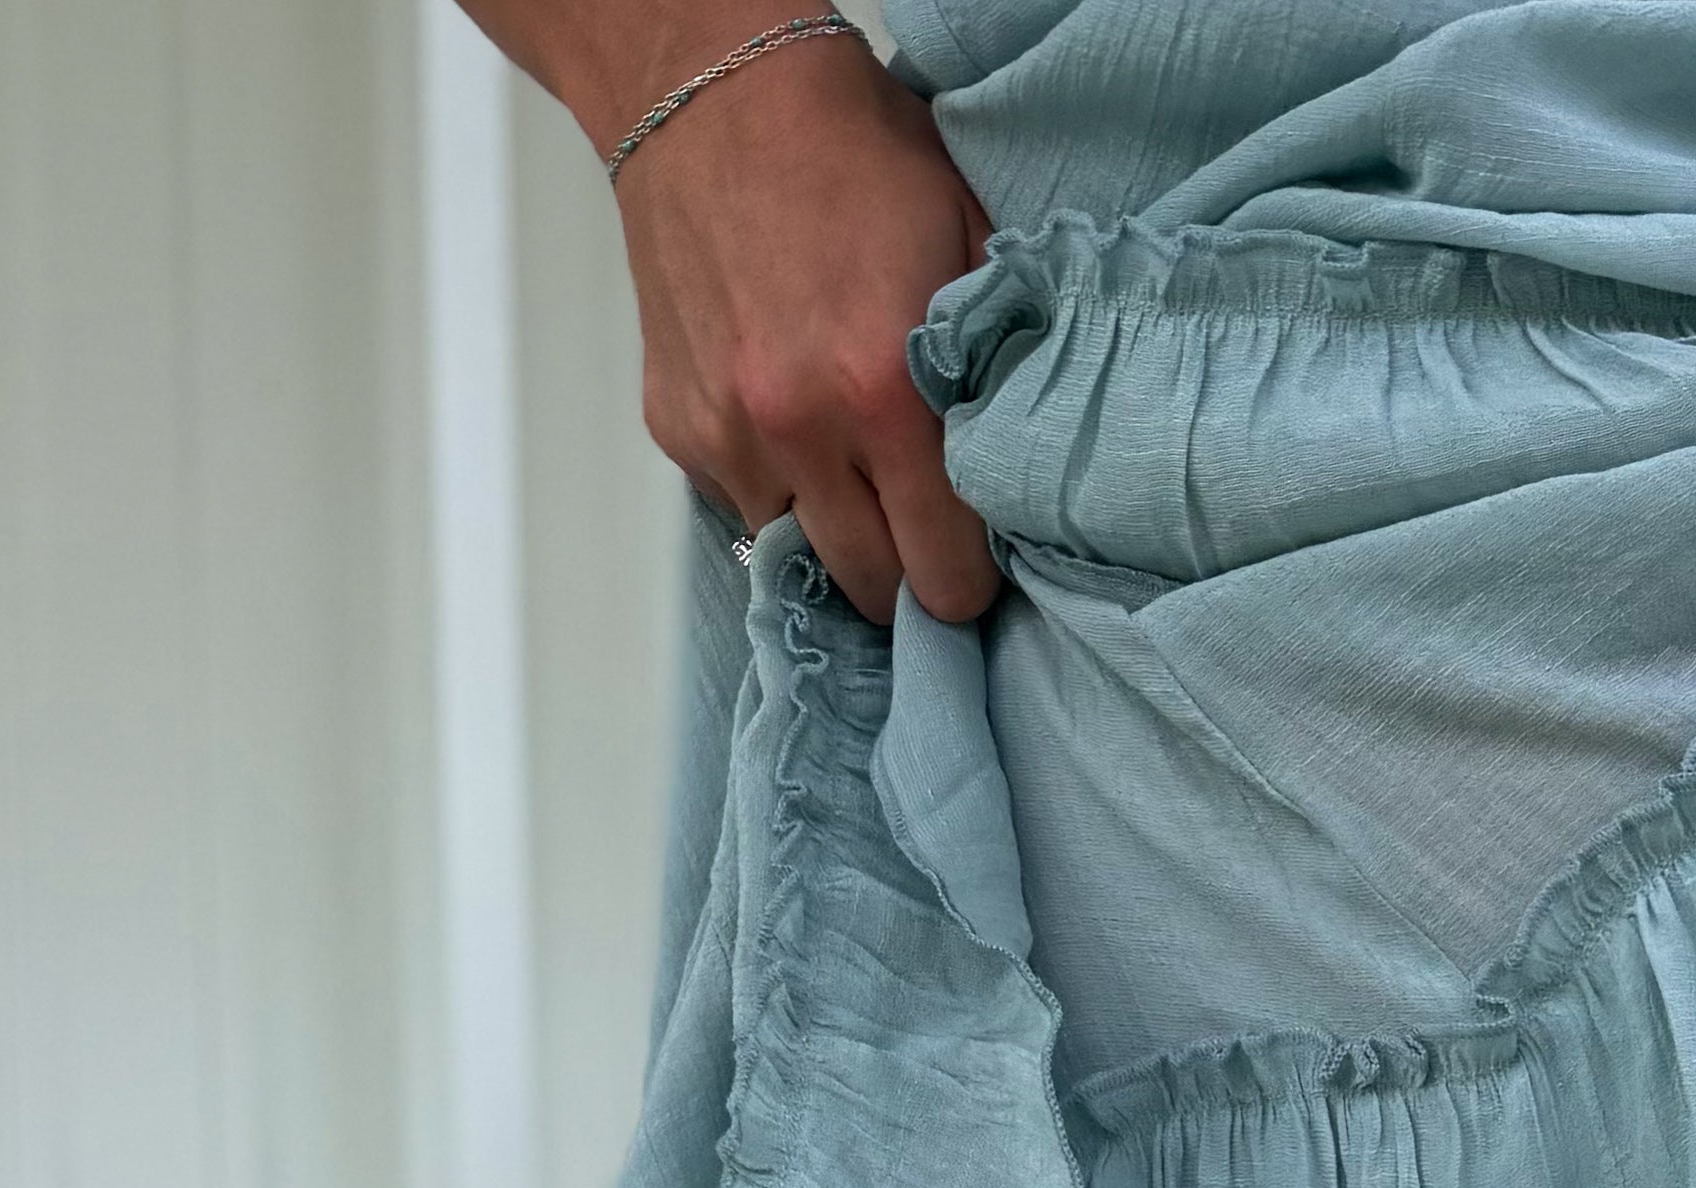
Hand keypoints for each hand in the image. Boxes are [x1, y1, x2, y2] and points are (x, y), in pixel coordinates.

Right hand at [613, 23, 996, 624]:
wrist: (710, 94)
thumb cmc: (852, 156)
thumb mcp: (961, 239)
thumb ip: (993, 364)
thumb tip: (1019, 474)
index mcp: (882, 393)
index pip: (943, 568)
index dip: (968, 577)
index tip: (974, 560)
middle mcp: (797, 430)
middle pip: (870, 585)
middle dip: (904, 574)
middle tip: (921, 533)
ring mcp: (727, 434)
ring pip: (798, 552)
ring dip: (832, 530)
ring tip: (852, 469)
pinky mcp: (676, 426)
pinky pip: (738, 502)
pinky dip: (771, 482)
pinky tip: (789, 419)